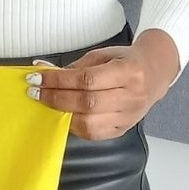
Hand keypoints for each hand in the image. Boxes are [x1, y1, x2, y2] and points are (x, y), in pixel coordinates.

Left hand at [28, 29, 180, 139]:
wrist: (154, 74)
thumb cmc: (125, 61)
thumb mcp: (101, 55)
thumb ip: (73, 66)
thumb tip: (42, 70)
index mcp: (128, 72)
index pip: (87, 80)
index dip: (58, 80)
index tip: (36, 77)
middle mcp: (131, 97)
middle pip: (87, 103)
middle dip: (55, 97)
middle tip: (34, 91)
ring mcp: (129, 116)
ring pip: (90, 123)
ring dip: (62, 113)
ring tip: (45, 103)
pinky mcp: (124, 129)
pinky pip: (95, 133)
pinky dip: (74, 126)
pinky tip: (62, 115)